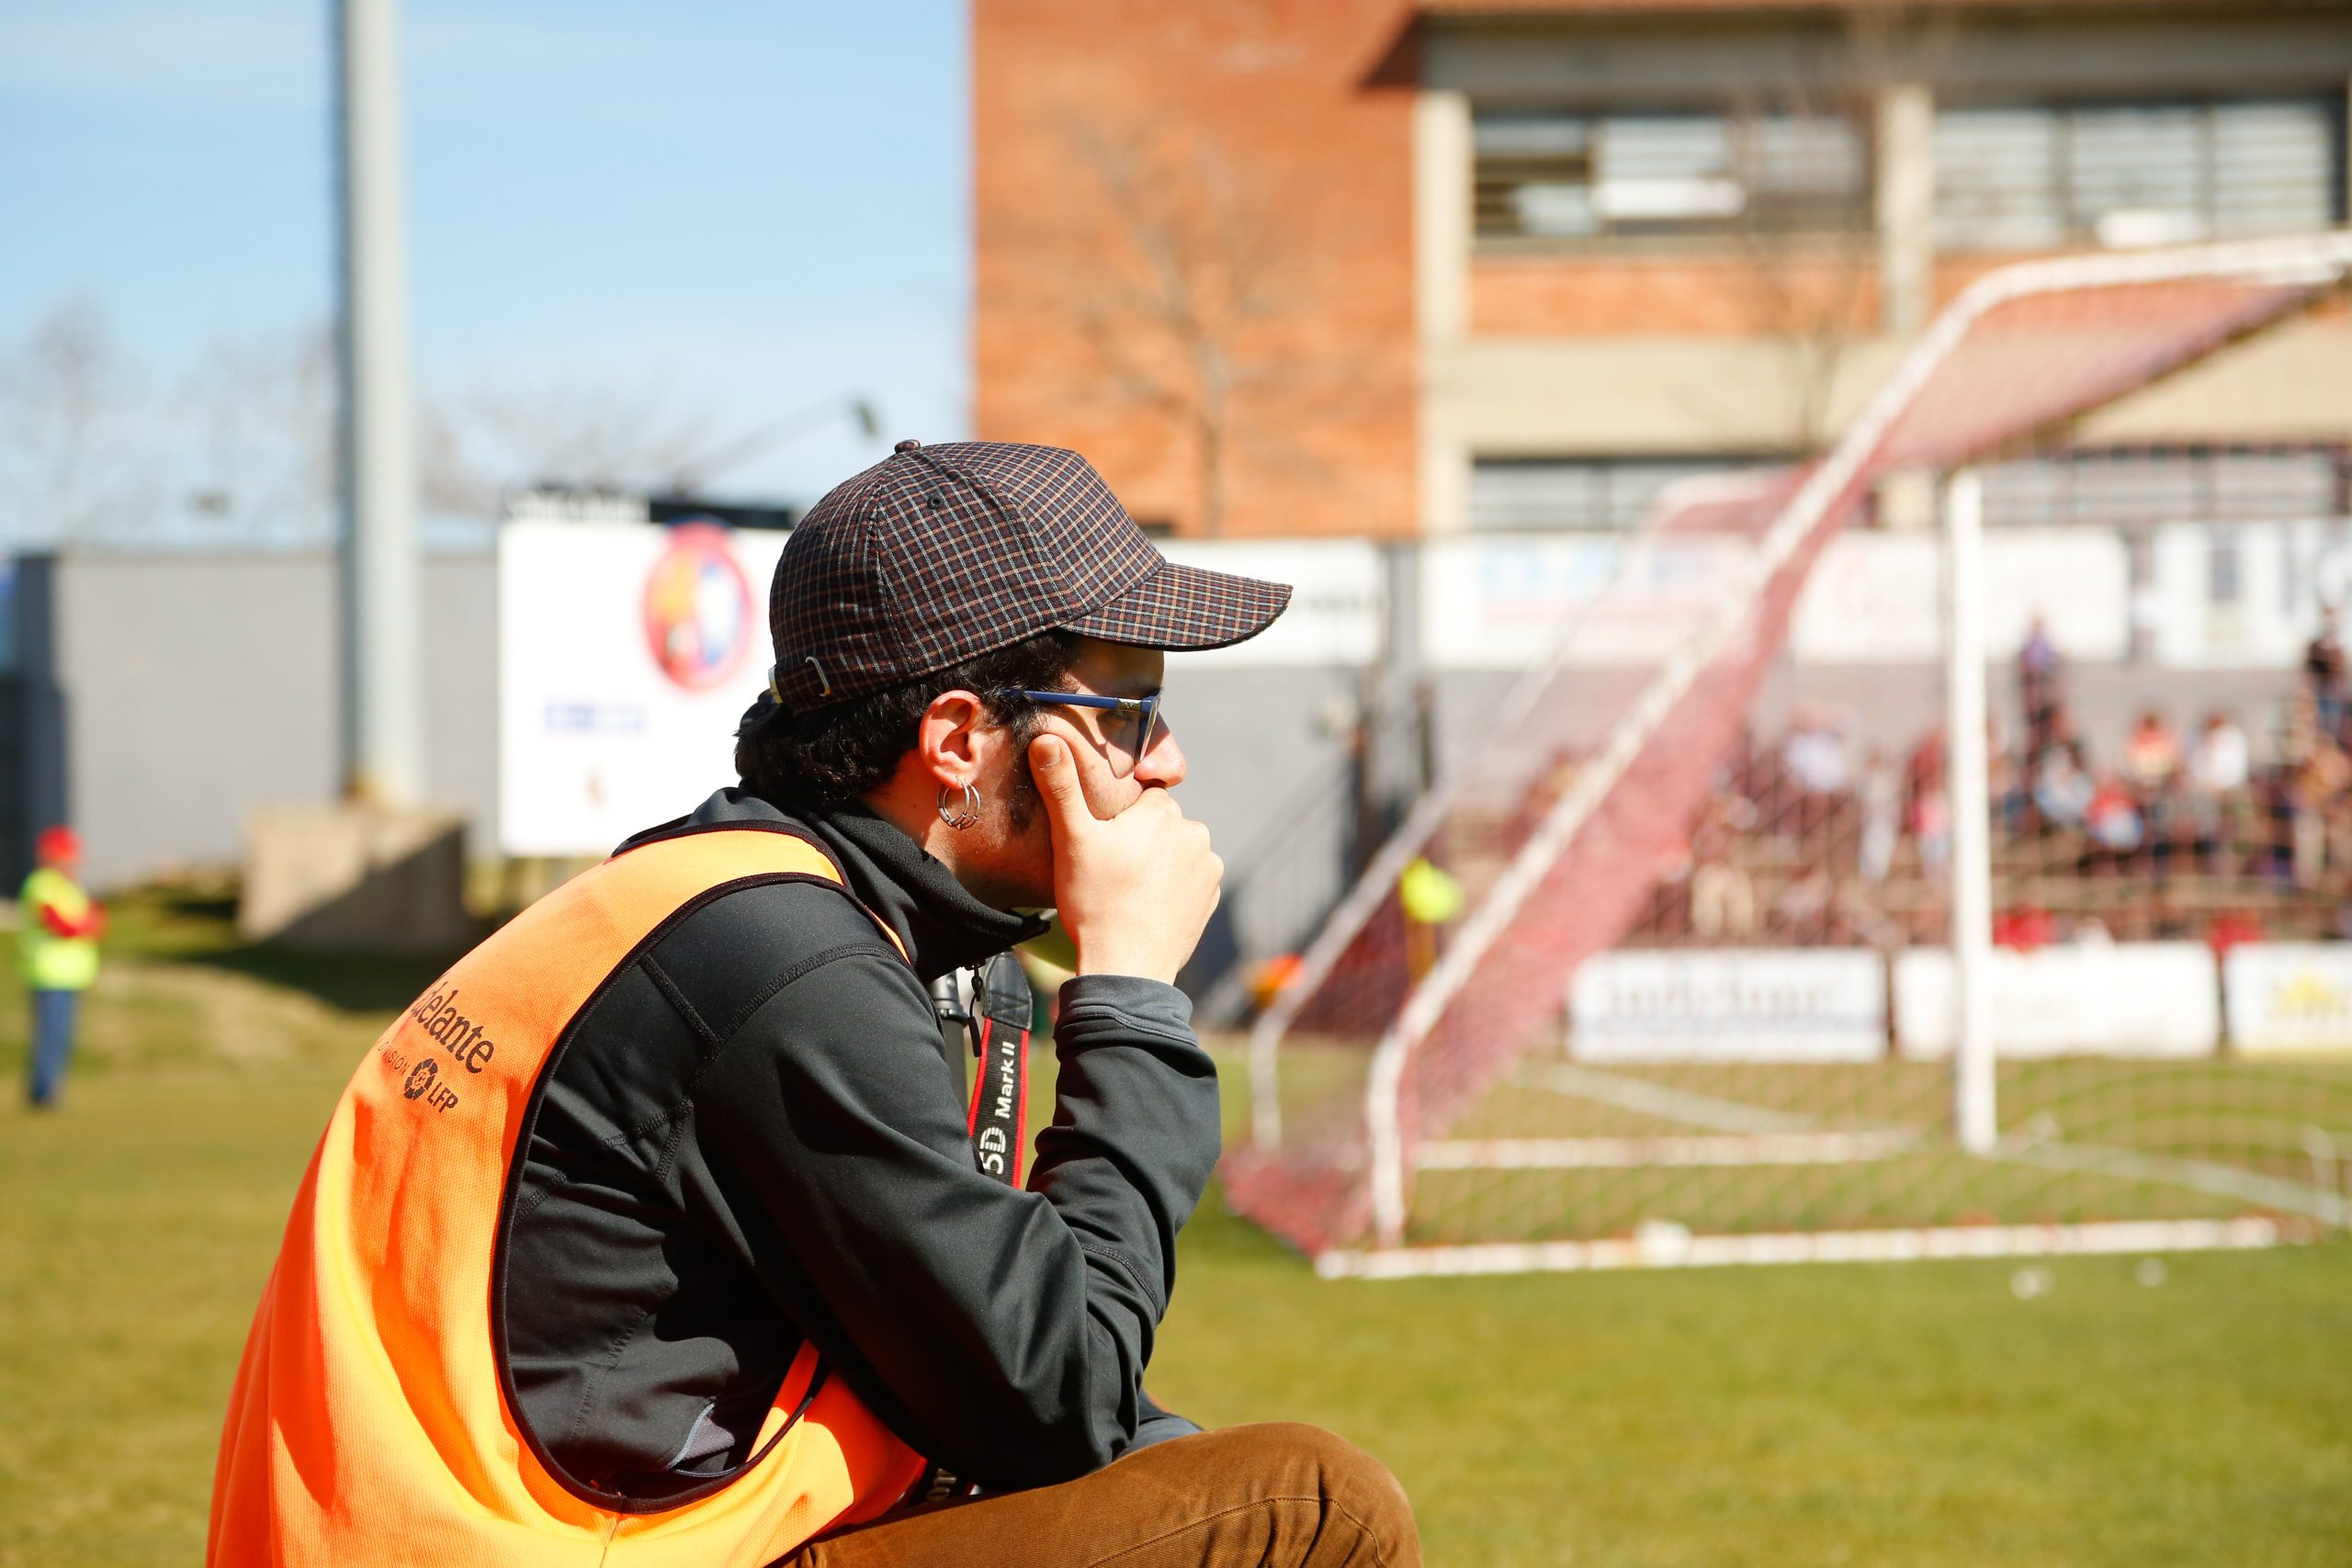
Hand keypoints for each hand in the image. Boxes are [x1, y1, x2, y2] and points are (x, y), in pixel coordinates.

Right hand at [1028, 733, 1220, 983]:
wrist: (1126, 966)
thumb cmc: (1095, 901)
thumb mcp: (1071, 839)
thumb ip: (1060, 786)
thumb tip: (1045, 738)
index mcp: (1163, 811)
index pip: (1140, 797)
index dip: (1117, 819)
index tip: (1101, 844)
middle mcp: (1195, 832)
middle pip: (1159, 824)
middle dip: (1138, 840)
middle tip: (1109, 870)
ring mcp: (1208, 867)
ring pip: (1174, 851)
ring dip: (1156, 863)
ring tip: (1127, 890)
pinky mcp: (1211, 898)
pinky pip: (1188, 880)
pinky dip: (1171, 887)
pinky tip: (1146, 904)